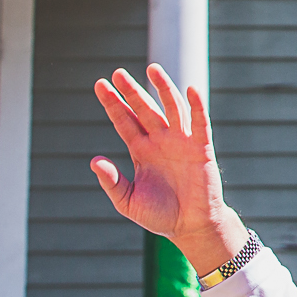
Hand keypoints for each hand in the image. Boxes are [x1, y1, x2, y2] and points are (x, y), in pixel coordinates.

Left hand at [90, 66, 247, 276]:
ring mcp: (181, 142)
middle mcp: (160, 141)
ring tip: (152, 69)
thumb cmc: (159, 215)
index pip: (124, 121)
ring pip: (171, 108)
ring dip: (163, 88)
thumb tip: (95, 161)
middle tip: (117, 72)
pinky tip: (191, 89)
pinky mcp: (201, 148)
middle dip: (131, 91)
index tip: (99, 85)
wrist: (189, 227)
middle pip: (144, 109)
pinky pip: (200, 123)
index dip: (113, 103)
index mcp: (141, 151)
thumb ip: (112, 181)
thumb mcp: (127, 201)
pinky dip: (197, 106)